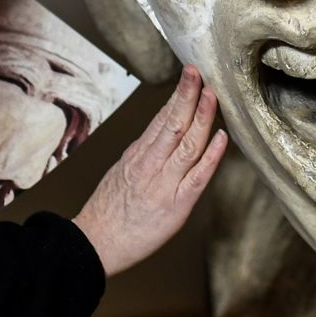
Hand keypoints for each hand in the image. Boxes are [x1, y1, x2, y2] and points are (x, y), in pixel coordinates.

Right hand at [73, 67, 226, 276]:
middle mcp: (150, 165)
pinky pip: (196, 177)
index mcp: (137, 155)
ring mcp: (163, 184)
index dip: (178, 95)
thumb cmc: (108, 212)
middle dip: (188, 95)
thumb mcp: (120, 173)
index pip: (161, 118)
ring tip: (212, 95)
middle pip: (173, 123)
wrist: (94, 245)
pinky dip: (210, 156)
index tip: (190, 76)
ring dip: (202, 117)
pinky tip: (221, 138)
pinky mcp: (175, 206)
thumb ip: (143, 154)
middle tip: (200, 72)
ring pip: (186, 144)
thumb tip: (162, 133)